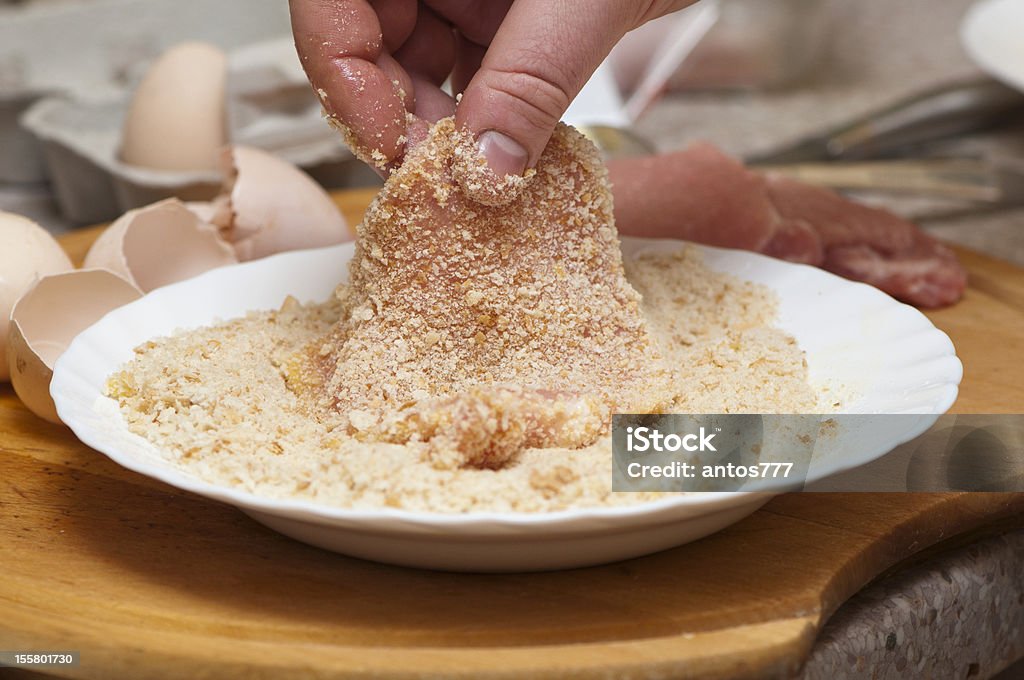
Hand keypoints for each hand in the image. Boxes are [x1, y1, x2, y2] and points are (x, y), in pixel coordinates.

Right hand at [290, 0, 692, 175]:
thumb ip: (534, 76)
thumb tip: (485, 170)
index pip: (331, 2)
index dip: (343, 75)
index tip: (389, 147)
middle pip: (370, 43)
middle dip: (402, 117)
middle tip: (446, 179)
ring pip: (419, 68)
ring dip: (445, 129)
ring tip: (482, 176)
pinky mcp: (506, 16)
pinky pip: (475, 74)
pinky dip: (488, 119)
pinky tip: (511, 153)